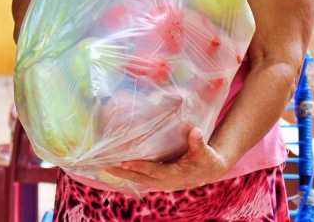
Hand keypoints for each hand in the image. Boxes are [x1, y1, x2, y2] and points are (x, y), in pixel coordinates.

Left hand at [104, 128, 229, 192]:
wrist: (209, 170)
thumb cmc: (206, 158)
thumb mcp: (204, 151)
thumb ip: (198, 142)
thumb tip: (196, 131)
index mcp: (175, 176)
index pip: (153, 171)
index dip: (139, 166)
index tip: (124, 161)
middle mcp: (165, 182)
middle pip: (140, 178)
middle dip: (122, 172)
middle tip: (104, 165)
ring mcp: (161, 182)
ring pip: (138, 178)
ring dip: (122, 173)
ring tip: (105, 166)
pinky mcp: (159, 178)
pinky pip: (141, 176)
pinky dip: (130, 171)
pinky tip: (118, 165)